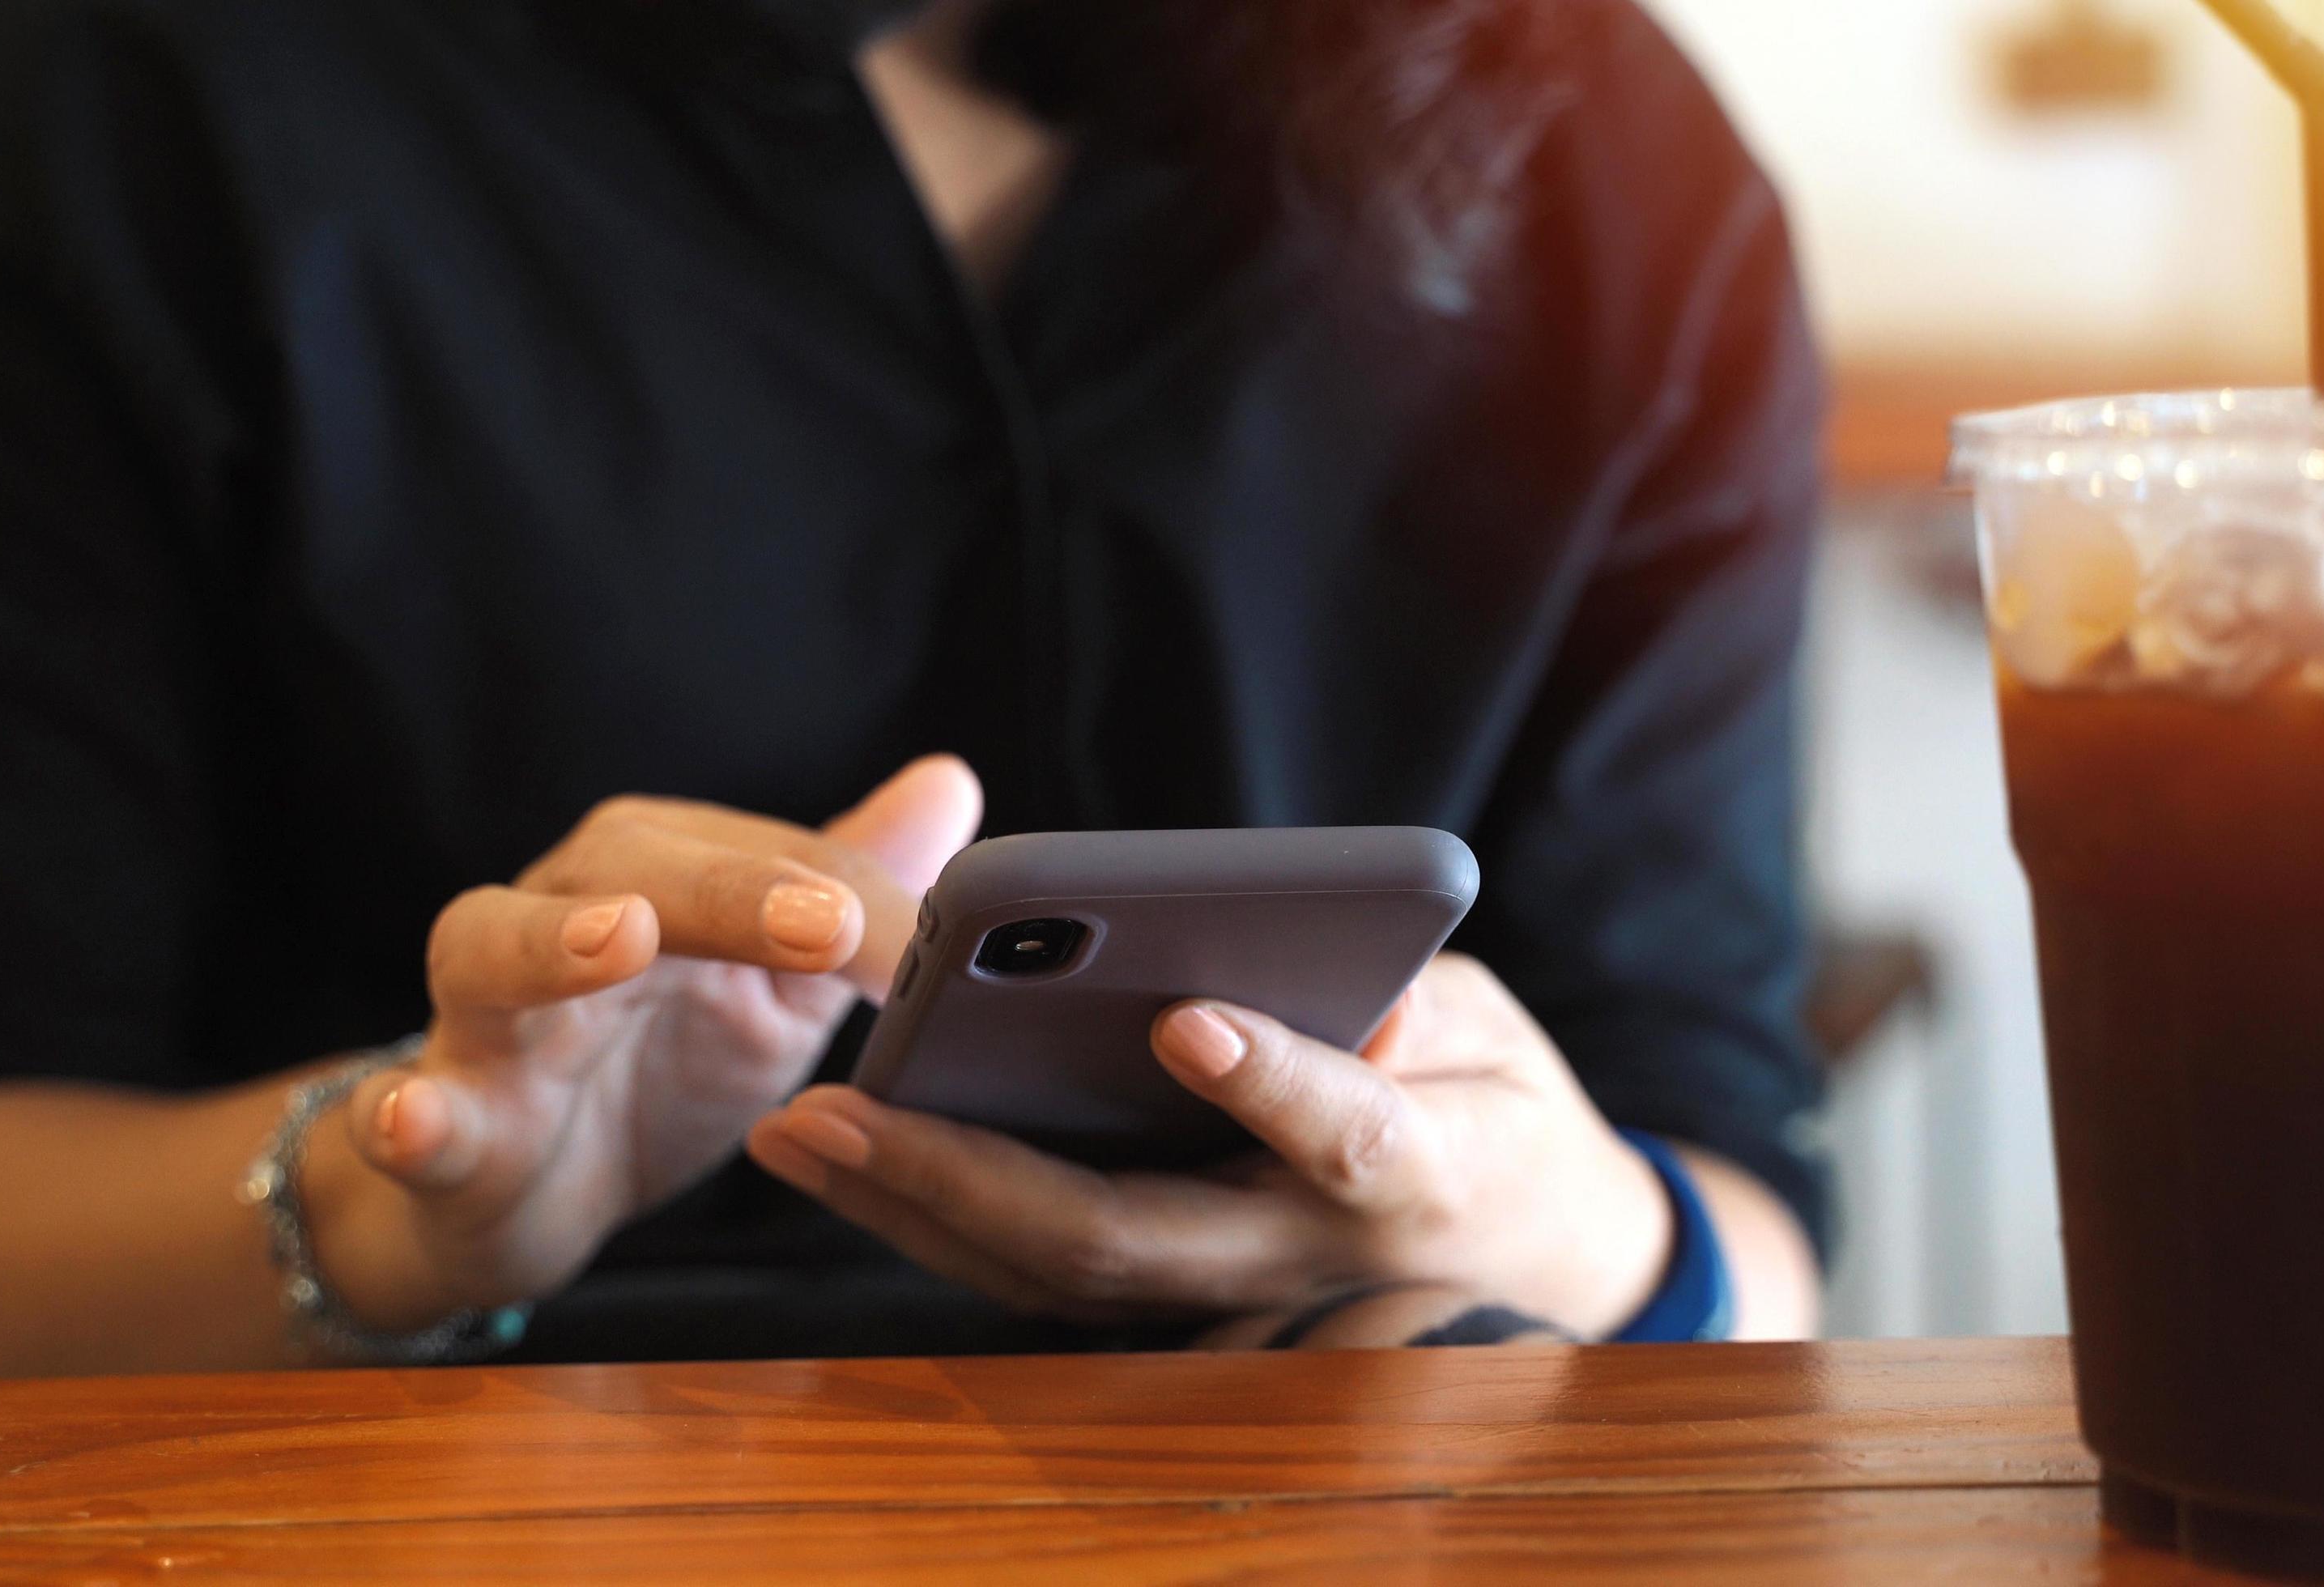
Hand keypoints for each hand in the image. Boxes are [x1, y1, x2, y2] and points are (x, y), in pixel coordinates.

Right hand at [313, 757, 982, 1327]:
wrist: (538, 1191)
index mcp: (654, 875)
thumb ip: (852, 888)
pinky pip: (409, 1110)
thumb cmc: (663, 1060)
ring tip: (619, 937)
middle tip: (827, 924)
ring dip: (550, 944)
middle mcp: (556, 915)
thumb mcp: (779, 982)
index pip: (764, 858)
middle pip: (631, 868)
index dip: (858, 895)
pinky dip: (405, 1115)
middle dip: (732, 890)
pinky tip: (412, 1119)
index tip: (942, 939)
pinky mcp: (440, 1121)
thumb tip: (952, 784)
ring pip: (492, 949)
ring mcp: (485, 1017)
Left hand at [744, 954, 1674, 1337]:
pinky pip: (1042, 1277)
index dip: (1277, 1086)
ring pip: (1058, 1278)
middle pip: (1131, 1242)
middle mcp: (1307, 1257)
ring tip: (802, 1132)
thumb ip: (1429, 1014)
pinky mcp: (1174, 1304)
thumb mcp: (1495, 1034)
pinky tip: (848, 1165)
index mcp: (1424, 1176)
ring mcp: (1230, 1298)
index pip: (1352, 1141)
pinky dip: (938, 1225)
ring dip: (918, 1212)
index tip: (1190, 1019)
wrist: (1521, 1253)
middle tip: (838, 1111)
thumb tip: (1367, 1011)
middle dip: (974, 1180)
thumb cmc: (1495, 1106)